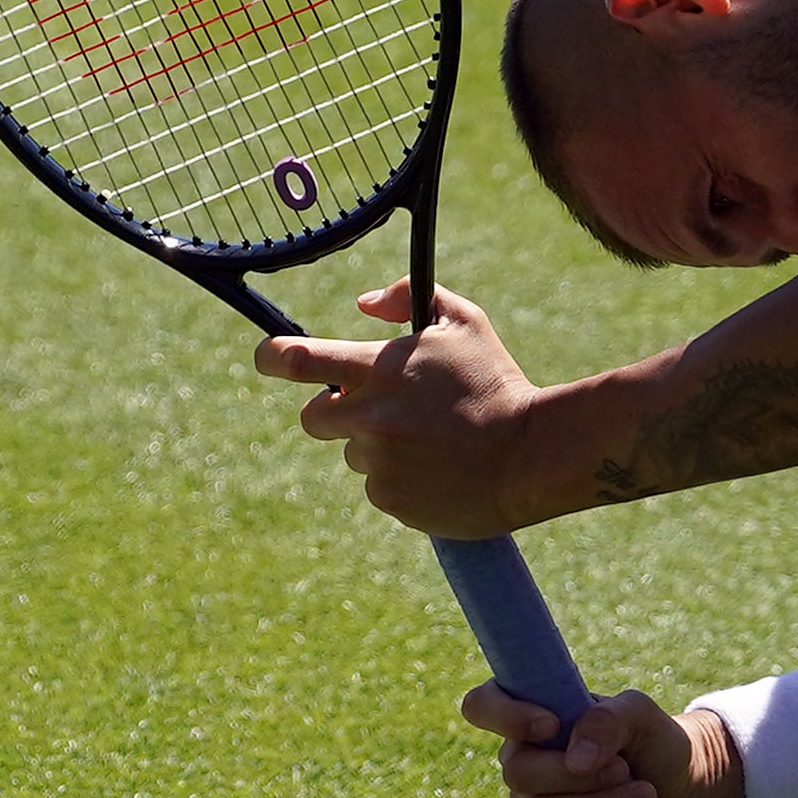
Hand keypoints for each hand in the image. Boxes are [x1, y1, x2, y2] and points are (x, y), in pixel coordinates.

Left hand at [250, 281, 545, 538]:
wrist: (532, 456)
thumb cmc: (497, 383)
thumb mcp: (463, 322)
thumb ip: (407, 298)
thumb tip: (363, 303)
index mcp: (377, 371)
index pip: (296, 360)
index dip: (270, 357)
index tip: (266, 358)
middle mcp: (367, 418)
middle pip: (313, 417)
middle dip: (334, 410)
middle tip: (378, 407)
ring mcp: (376, 463)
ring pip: (353, 452)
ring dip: (378, 445)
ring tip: (431, 440)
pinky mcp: (390, 500)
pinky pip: (378, 487)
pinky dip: (400, 479)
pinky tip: (438, 469)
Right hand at [459, 683, 742, 797]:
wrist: (682, 792)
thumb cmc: (654, 743)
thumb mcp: (640, 715)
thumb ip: (607, 720)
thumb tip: (575, 760)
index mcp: (532, 716)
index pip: (481, 705)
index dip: (505, 716)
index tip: (553, 726)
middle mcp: (522, 762)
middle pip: (520, 774)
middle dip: (585, 777)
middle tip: (627, 770)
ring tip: (644, 796)